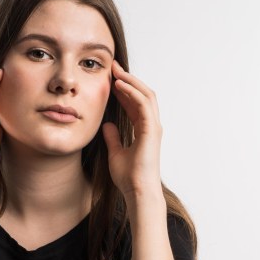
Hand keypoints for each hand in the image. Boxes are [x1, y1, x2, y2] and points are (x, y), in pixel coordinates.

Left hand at [101, 60, 162, 199]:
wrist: (137, 192)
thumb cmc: (129, 177)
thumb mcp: (115, 152)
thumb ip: (113, 138)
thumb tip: (106, 125)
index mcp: (144, 130)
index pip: (135, 103)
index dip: (124, 89)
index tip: (110, 78)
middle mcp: (151, 126)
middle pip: (142, 94)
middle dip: (128, 79)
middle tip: (113, 67)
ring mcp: (153, 127)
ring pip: (145, 95)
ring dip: (131, 81)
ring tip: (116, 71)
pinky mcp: (151, 130)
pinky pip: (143, 105)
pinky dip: (132, 92)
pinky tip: (119, 85)